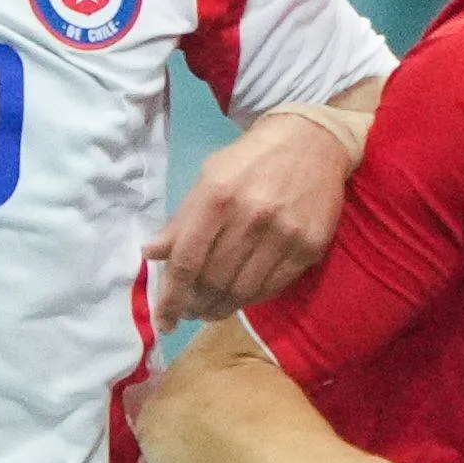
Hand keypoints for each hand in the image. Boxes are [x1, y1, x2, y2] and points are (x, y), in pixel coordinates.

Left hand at [148, 108, 353, 330]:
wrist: (312, 141)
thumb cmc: (251, 161)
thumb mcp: (209, 177)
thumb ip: (181, 219)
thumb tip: (151, 253)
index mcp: (218, 197)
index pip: (187, 260)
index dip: (172, 297)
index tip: (164, 321)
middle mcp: (251, 217)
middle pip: (214, 281)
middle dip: (195, 305)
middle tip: (189, 312)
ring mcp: (283, 235)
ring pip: (243, 291)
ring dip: (221, 308)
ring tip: (210, 310)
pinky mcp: (308, 247)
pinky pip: (272, 288)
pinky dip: (250, 299)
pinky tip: (239, 297)